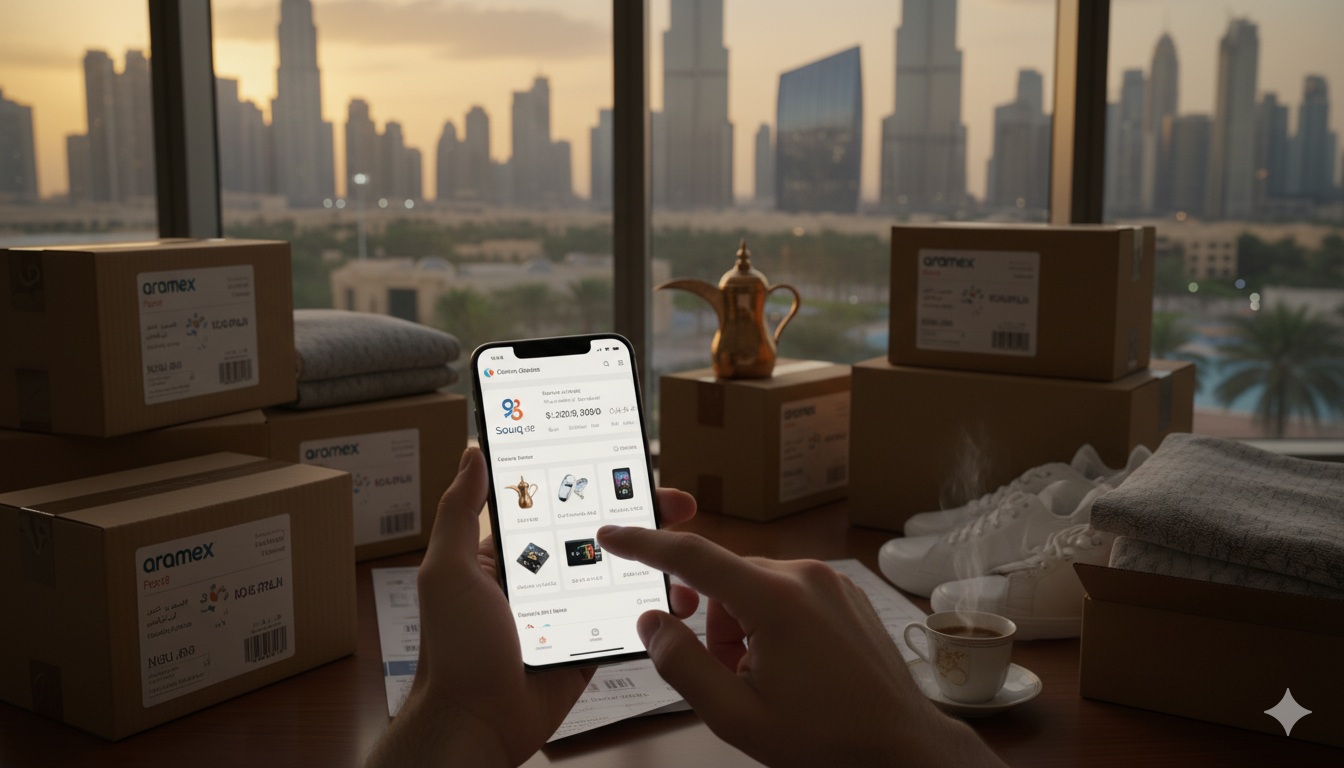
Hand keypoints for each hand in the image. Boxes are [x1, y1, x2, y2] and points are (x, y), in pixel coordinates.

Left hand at [366, 448, 697, 767]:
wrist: (473, 723)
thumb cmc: (454, 647)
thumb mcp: (448, 570)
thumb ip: (460, 511)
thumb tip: (474, 452)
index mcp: (510, 554)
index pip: (561, 506)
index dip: (597, 483)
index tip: (632, 465)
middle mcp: (543, 577)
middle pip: (601, 536)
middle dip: (642, 516)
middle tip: (679, 504)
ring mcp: (570, 611)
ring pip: (620, 575)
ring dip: (655, 561)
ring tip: (688, 553)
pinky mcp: (589, 644)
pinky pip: (626, 619)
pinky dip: (653, 606)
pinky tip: (678, 594)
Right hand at [596, 527, 1006, 767]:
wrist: (901, 748)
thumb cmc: (826, 739)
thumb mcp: (736, 715)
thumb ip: (681, 664)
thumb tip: (651, 622)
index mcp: (775, 600)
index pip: (692, 557)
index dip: (644, 545)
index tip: (611, 535)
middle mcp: (804, 576)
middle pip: (723, 581)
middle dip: (711, 625)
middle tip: (729, 677)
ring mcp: (829, 582)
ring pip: (753, 588)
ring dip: (742, 627)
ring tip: (766, 680)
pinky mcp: (844, 593)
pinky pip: (786, 593)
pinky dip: (771, 623)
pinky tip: (791, 668)